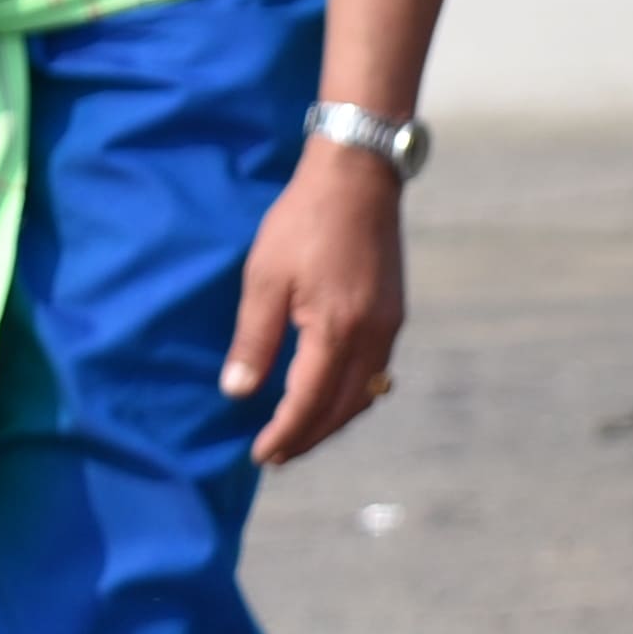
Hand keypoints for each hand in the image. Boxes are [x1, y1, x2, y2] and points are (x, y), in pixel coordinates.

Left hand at [223, 141, 406, 465]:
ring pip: (366, 393)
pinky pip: (376, 371)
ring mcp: (390, 325)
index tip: (260, 455)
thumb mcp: (264, 279)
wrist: (358, 178)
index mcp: (337, 330)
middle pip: (344, 407)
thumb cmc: (303, 223)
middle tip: (276, 455)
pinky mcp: (394, 312)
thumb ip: (254, 340)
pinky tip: (331, 392)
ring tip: (301, 432)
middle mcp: (373, 336)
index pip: (309, 402)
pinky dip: (351, 394)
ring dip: (333, 419)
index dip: (284, 434)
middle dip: (310, 437)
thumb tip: (239, 391)